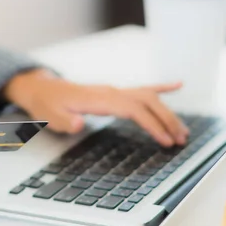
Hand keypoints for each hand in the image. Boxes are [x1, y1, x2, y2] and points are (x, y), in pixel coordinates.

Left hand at [3, 70, 188, 146]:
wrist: (42, 89)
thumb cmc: (47, 104)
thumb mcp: (49, 116)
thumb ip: (65, 121)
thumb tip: (80, 123)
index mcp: (98, 99)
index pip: (133, 109)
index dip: (151, 124)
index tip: (165, 140)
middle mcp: (110, 92)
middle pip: (146, 101)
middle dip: (166, 120)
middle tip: (181, 140)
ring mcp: (114, 90)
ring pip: (148, 97)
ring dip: (167, 112)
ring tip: (183, 131)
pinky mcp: (115, 92)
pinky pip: (142, 88)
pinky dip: (161, 86)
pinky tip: (178, 85)